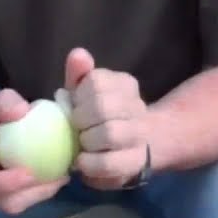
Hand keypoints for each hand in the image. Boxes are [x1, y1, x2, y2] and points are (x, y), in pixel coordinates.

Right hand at [0, 88, 69, 213]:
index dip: (4, 184)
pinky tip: (63, 174)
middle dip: (31, 193)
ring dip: (42, 193)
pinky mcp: (13, 191)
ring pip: (20, 203)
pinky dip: (46, 188)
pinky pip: (28, 197)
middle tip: (56, 178)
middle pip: (6, 202)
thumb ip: (4, 103)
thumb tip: (20, 111)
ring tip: (63, 176)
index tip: (28, 172)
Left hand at [64, 47, 150, 189]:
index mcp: (125, 84)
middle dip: (81, 119)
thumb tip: (78, 54)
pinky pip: (110, 163)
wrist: (128, 147)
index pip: (97, 81)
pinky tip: (82, 161)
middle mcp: (138, 106)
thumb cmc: (96, 116)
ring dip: (87, 140)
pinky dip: (90, 163)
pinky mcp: (136, 162)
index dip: (79, 96)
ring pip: (111, 133)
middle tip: (76, 127)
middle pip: (103, 106)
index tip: (76, 105)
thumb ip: (79, 73)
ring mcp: (140, 135)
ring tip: (82, 144)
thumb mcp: (84, 92)